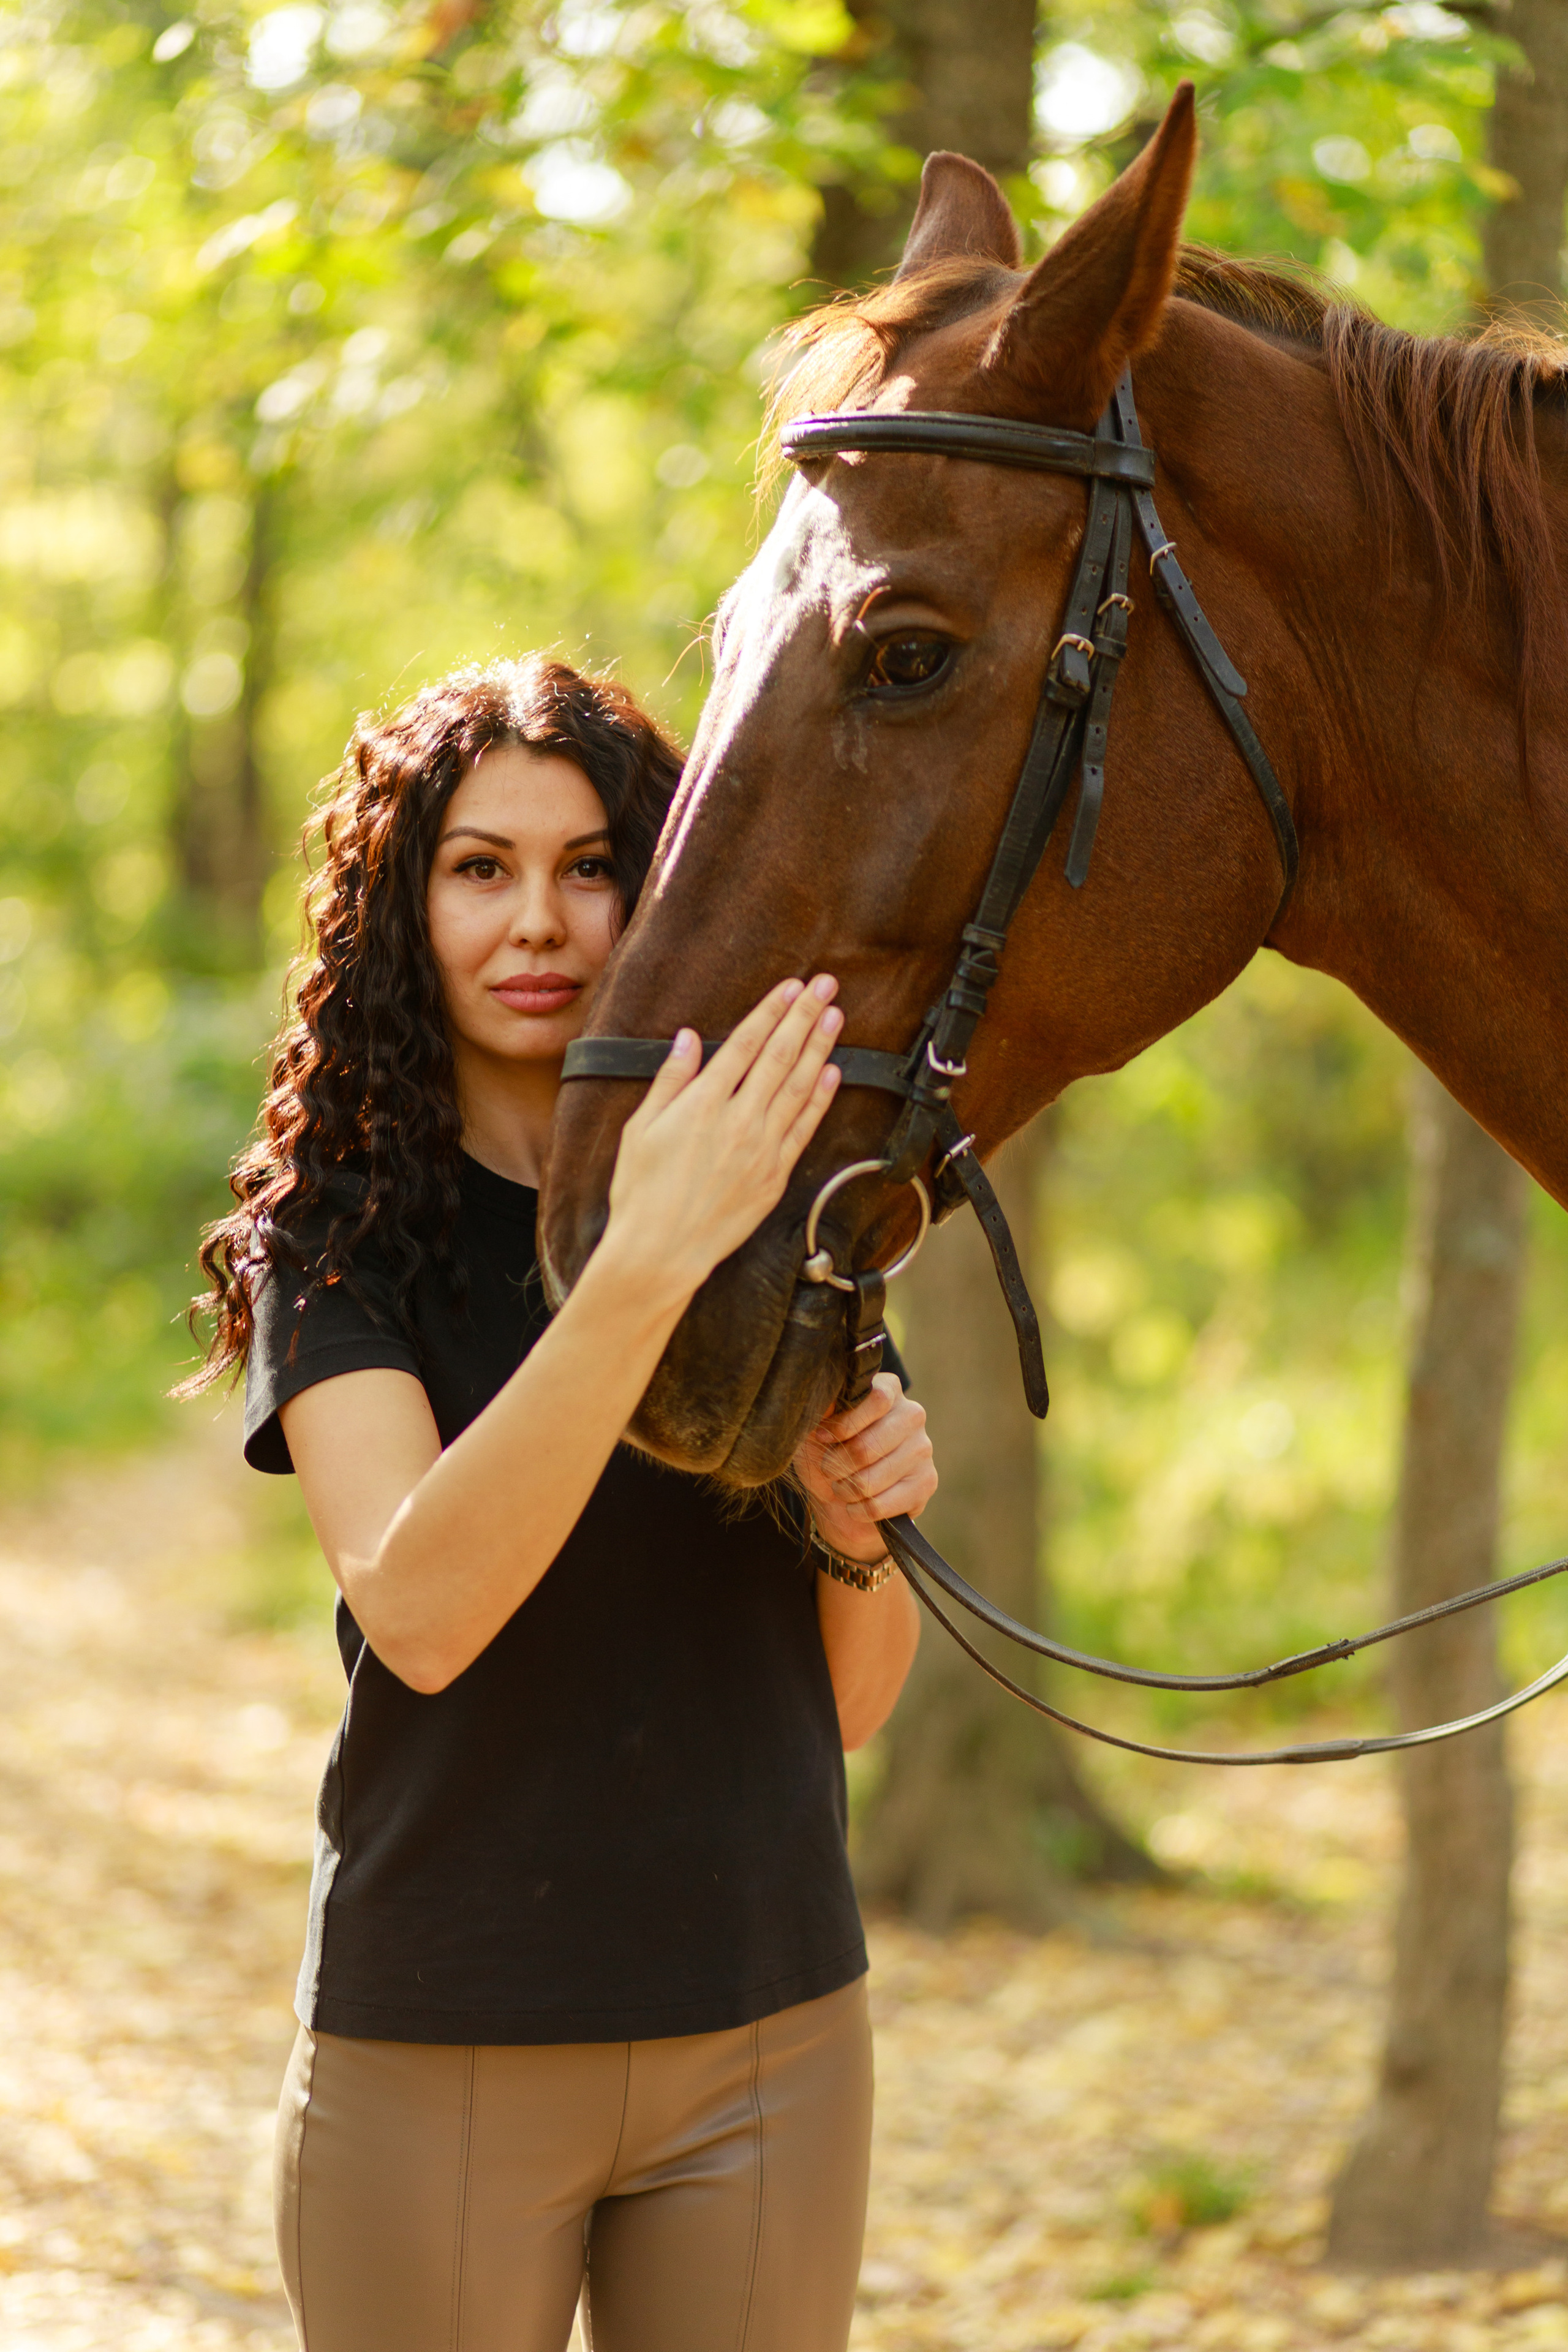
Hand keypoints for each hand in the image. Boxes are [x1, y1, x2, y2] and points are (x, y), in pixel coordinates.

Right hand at [600, 974, 843, 1309]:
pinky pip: (804, 1128)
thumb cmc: (641, 1191)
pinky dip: (821, 1098)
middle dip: (804, 1016)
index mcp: (703, 1103)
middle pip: (781, 1057)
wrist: (661, 1251)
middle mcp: (739, 1120)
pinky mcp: (775, 1175)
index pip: (746, 1044)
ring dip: (821, 1048)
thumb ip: (670, 1080)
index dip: (771, 1011)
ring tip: (836, 1017)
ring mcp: (762, 1148)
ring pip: (800, 1087)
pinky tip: (833, 1073)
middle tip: (826, 986)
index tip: (791, 986)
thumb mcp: (640, 1129)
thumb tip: (688, 1039)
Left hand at [795, 1374, 936, 1561]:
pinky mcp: (927, 1482)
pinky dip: (859, 1510)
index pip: (876, 1399)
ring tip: (840, 1487)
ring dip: (845, 1490)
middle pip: (867, 1446)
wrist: (842, 1494)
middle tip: (828, 1469)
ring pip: (871, 1480)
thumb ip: (822, 1409)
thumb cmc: (828, 1451)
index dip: (843, 1424)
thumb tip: (826, 1399)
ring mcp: (923, 1449)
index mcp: (888, 1390)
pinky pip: (881, 1504)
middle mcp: (912, 1414)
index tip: (822, 1438)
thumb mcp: (815, 1426)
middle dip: (836, 1465)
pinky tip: (855, 1505)